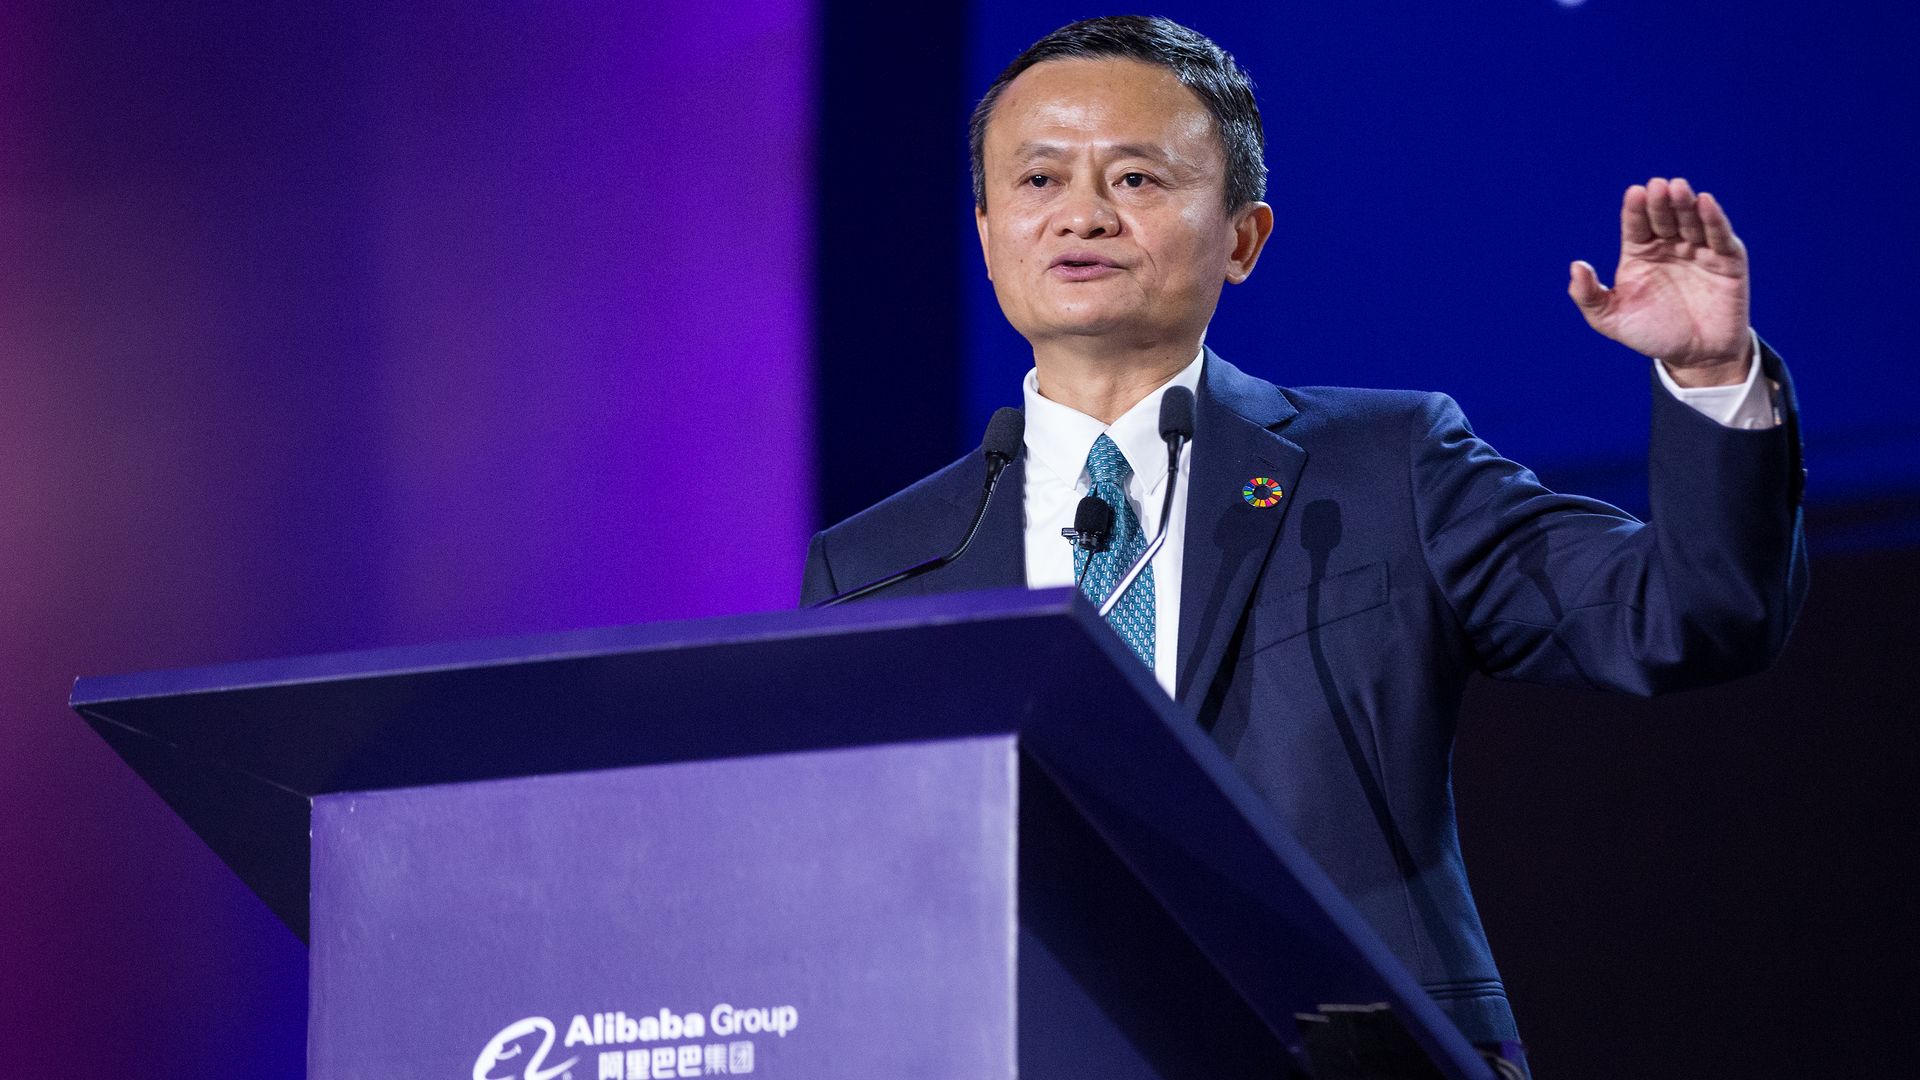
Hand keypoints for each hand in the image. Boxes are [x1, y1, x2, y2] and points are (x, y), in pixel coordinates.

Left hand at [1569, 177, 1751, 386]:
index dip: (1635, 209)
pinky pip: (1720, 236)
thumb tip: (1575, 266)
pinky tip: (1705, 202)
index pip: (1636, 224)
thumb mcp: (1611, 320)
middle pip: (1663, 217)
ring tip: (1677, 188)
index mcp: (1639, 254)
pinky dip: (1714, 219)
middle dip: (1659, 202)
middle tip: (1658, 186)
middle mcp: (1668, 246)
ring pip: (1691, 221)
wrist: (1694, 358)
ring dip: (1685, 204)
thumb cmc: (1651, 334)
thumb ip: (1589, 296)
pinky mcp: (1727, 260)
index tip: (1634, 193)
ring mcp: (1698, 251)